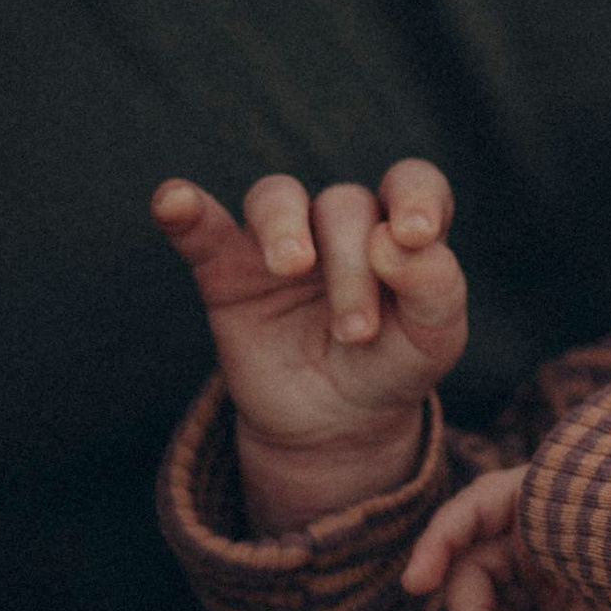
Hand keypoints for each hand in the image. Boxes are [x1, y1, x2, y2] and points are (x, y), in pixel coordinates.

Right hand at [152, 161, 465, 534]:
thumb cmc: (392, 369)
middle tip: (354, 333)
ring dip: (284, 227)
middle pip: (344, 207)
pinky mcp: (226, 270)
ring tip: (290, 268)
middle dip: (352, 268)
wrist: (333, 427)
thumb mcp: (433, 343)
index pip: (412, 184)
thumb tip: (400, 241)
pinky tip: (173, 201)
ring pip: (276, 197)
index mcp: (397, 231)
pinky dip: (185, 210)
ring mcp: (280, 242)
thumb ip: (437, 290)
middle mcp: (340, 225)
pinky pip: (202, 228)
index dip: (415, 196)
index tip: (412, 234)